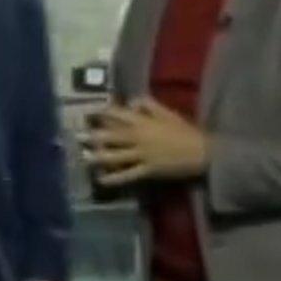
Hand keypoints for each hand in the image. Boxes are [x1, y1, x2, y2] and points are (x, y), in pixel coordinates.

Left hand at [87, 97, 209, 188]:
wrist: (202, 151)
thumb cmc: (185, 131)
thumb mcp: (167, 113)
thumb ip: (148, 105)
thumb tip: (131, 100)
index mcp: (144, 121)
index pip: (118, 114)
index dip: (101, 113)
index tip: (87, 112)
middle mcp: (139, 137)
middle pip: (111, 136)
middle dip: (93, 136)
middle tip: (77, 137)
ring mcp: (142, 155)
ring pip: (115, 156)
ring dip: (98, 157)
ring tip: (83, 157)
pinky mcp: (148, 170)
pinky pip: (127, 175)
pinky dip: (113, 178)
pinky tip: (101, 180)